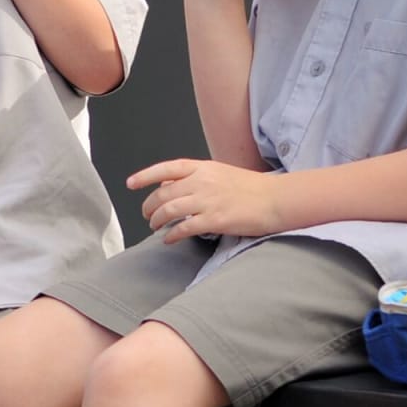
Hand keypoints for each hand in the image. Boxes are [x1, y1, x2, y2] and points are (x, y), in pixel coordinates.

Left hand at [129, 157, 281, 242]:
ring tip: (156, 227)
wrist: (275, 199)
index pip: (166, 168)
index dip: (145, 176)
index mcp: (203, 167)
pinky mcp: (214, 220)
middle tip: (147, 215)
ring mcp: (208, 201)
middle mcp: (202, 181)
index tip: (131, 184)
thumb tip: (170, 185)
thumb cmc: (251, 188)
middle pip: (163, 194)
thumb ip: (196, 176)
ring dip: (157, 221)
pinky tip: (169, 239)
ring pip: (169, 211)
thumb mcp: (220, 173)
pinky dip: (171, 235)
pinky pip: (183, 229)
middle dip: (149, 207)